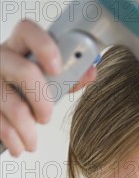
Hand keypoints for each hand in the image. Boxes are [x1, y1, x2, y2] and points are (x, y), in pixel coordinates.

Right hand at [0, 19, 96, 156]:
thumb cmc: (23, 92)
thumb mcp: (45, 81)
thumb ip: (68, 76)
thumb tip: (90, 71)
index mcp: (18, 48)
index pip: (28, 31)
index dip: (45, 47)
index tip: (57, 69)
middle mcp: (0, 60)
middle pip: (24, 71)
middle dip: (43, 101)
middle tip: (45, 117)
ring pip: (14, 106)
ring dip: (29, 132)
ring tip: (32, 141)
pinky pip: (1, 126)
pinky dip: (14, 142)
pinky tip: (19, 146)